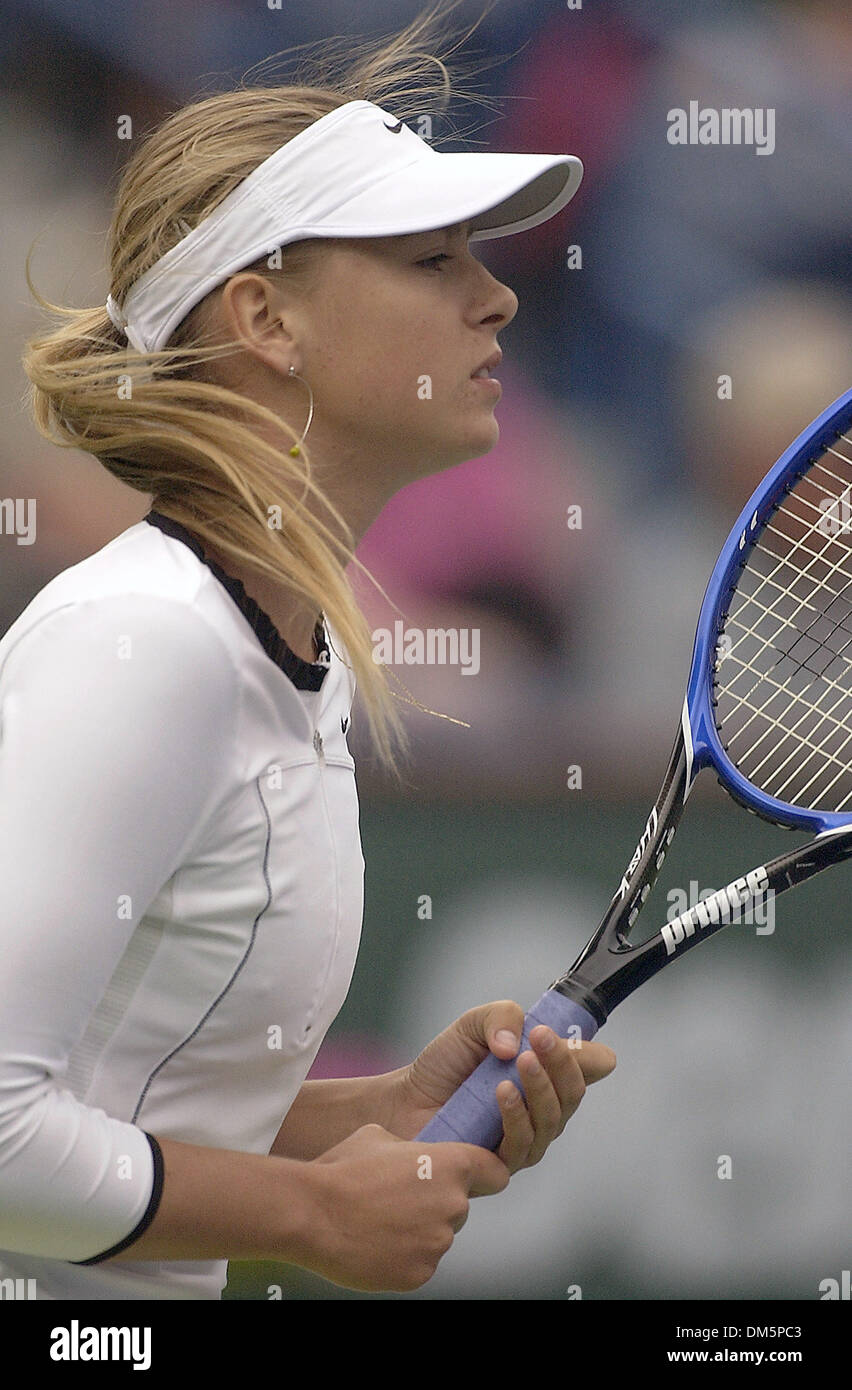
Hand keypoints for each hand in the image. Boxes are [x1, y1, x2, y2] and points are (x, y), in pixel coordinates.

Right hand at [299, 1123, 507, 1291]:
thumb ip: (410, 1148)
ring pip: (438, 1236)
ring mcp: (438, 1243)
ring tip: (380, 1222)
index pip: (495, 1172)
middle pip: (460, 1206)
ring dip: (418, 1230)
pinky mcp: (421, 1274)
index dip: (486, 1174)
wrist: (312, 1214)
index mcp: (450, 1165)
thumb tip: (413, 1157)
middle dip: (436, 1203)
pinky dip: (404, 1256)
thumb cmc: (342, 1171)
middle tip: (398, 1199)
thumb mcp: (379, 1137)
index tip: (479, 1178)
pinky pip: (421, 1263)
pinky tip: (376, 1243)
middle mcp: (453, 1204)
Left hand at [383, 1000, 615, 1172]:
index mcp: (544, 1075)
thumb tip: (517, 1045)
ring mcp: (526, 1140)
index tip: (572, 1036)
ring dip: (541, 1088)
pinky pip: (523, 1144)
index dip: (591, 1057)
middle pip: (572, 1094)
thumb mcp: (473, 1024)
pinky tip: (503, 1093)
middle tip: (542, 1038)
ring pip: (552, 1120)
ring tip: (522, 1061)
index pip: (585, 1069)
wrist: (404, 1099)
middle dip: (563, 1063)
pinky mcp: (502, 1165)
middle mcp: (542, 1110)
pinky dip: (517, 1116)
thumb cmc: (445, 1065)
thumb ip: (501, 1017)